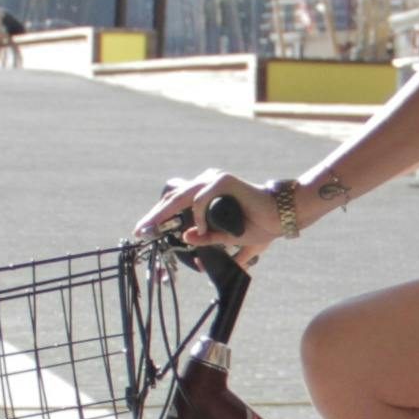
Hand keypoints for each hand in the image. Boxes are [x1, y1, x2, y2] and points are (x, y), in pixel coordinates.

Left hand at [137, 168, 278, 259]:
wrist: (279, 216)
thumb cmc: (257, 224)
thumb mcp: (224, 236)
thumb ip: (206, 237)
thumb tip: (186, 238)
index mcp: (206, 193)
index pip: (175, 204)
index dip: (158, 218)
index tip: (142, 231)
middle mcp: (207, 183)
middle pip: (173, 199)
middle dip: (154, 216)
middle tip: (139, 230)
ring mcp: (214, 179)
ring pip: (181, 197)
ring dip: (165, 214)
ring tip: (153, 229)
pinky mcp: (223, 181)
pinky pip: (201, 199)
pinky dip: (199, 216)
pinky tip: (202, 229)